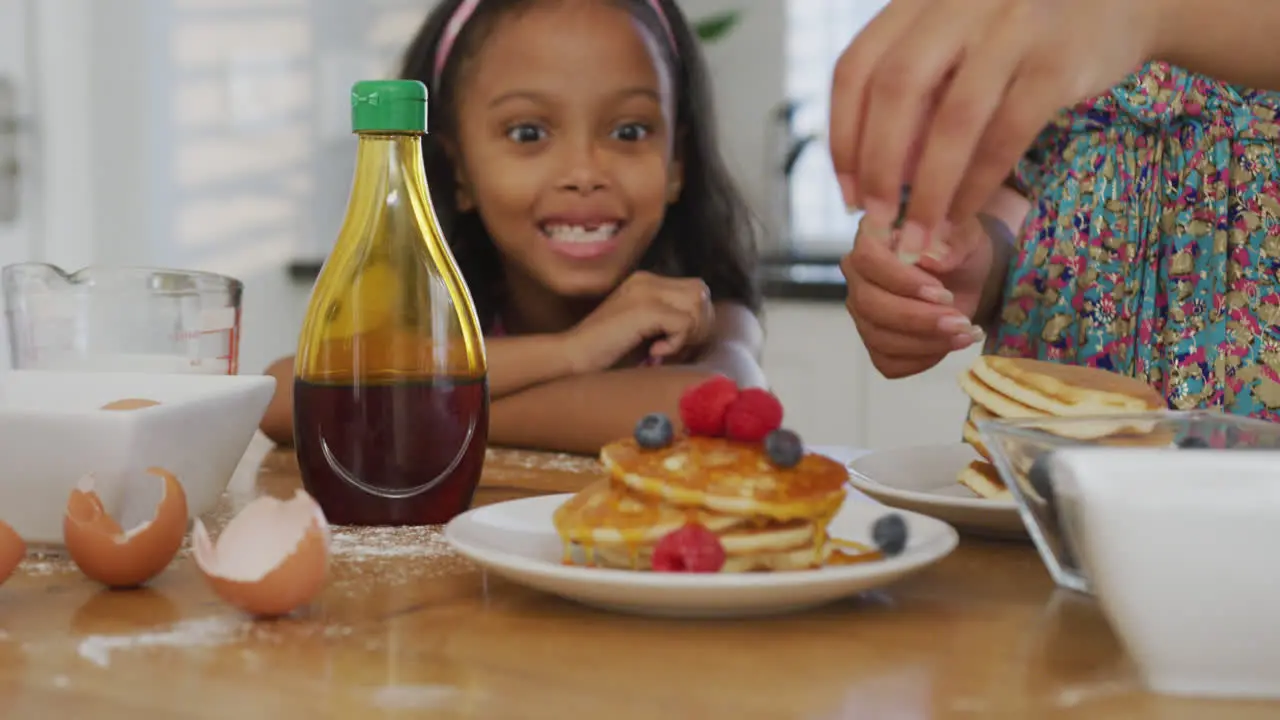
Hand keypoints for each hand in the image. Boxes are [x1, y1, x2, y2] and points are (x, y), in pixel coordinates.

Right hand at [562, 272, 714, 373]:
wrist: (572, 357)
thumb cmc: (607, 353)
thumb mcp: (643, 331)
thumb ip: (669, 321)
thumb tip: (704, 327)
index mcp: (646, 282)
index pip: (695, 290)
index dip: (696, 320)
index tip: (675, 344)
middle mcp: (647, 280)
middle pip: (701, 293)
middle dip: (699, 325)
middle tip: (674, 348)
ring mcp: (645, 291)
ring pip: (698, 305)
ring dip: (689, 334)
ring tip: (663, 350)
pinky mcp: (644, 308)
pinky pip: (685, 323)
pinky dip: (677, 344)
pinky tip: (654, 354)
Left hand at [829, 0, 1158, 251]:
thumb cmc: (1026, 30)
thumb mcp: (962, 37)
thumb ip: (918, 86)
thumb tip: (873, 171)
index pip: (858, 67)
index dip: (843, 136)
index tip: (848, 191)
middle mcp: (962, 3)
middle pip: (895, 90)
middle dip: (878, 167)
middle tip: (875, 220)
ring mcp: (1013, 27)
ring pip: (951, 121)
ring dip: (927, 191)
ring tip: (917, 236)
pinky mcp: (1059, 63)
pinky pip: (1004, 137)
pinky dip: (976, 185)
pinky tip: (962, 215)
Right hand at [842, 218, 989, 378]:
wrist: (967, 278)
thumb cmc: (959, 251)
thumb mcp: (966, 238)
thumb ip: (952, 243)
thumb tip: (932, 259)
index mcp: (872, 239)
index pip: (867, 260)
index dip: (902, 281)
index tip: (943, 293)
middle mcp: (858, 277)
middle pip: (870, 305)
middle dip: (918, 319)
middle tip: (960, 321)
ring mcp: (863, 313)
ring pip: (880, 338)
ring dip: (927, 343)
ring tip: (965, 333)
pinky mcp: (875, 343)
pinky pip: (889, 362)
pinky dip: (923, 360)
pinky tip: (949, 345)